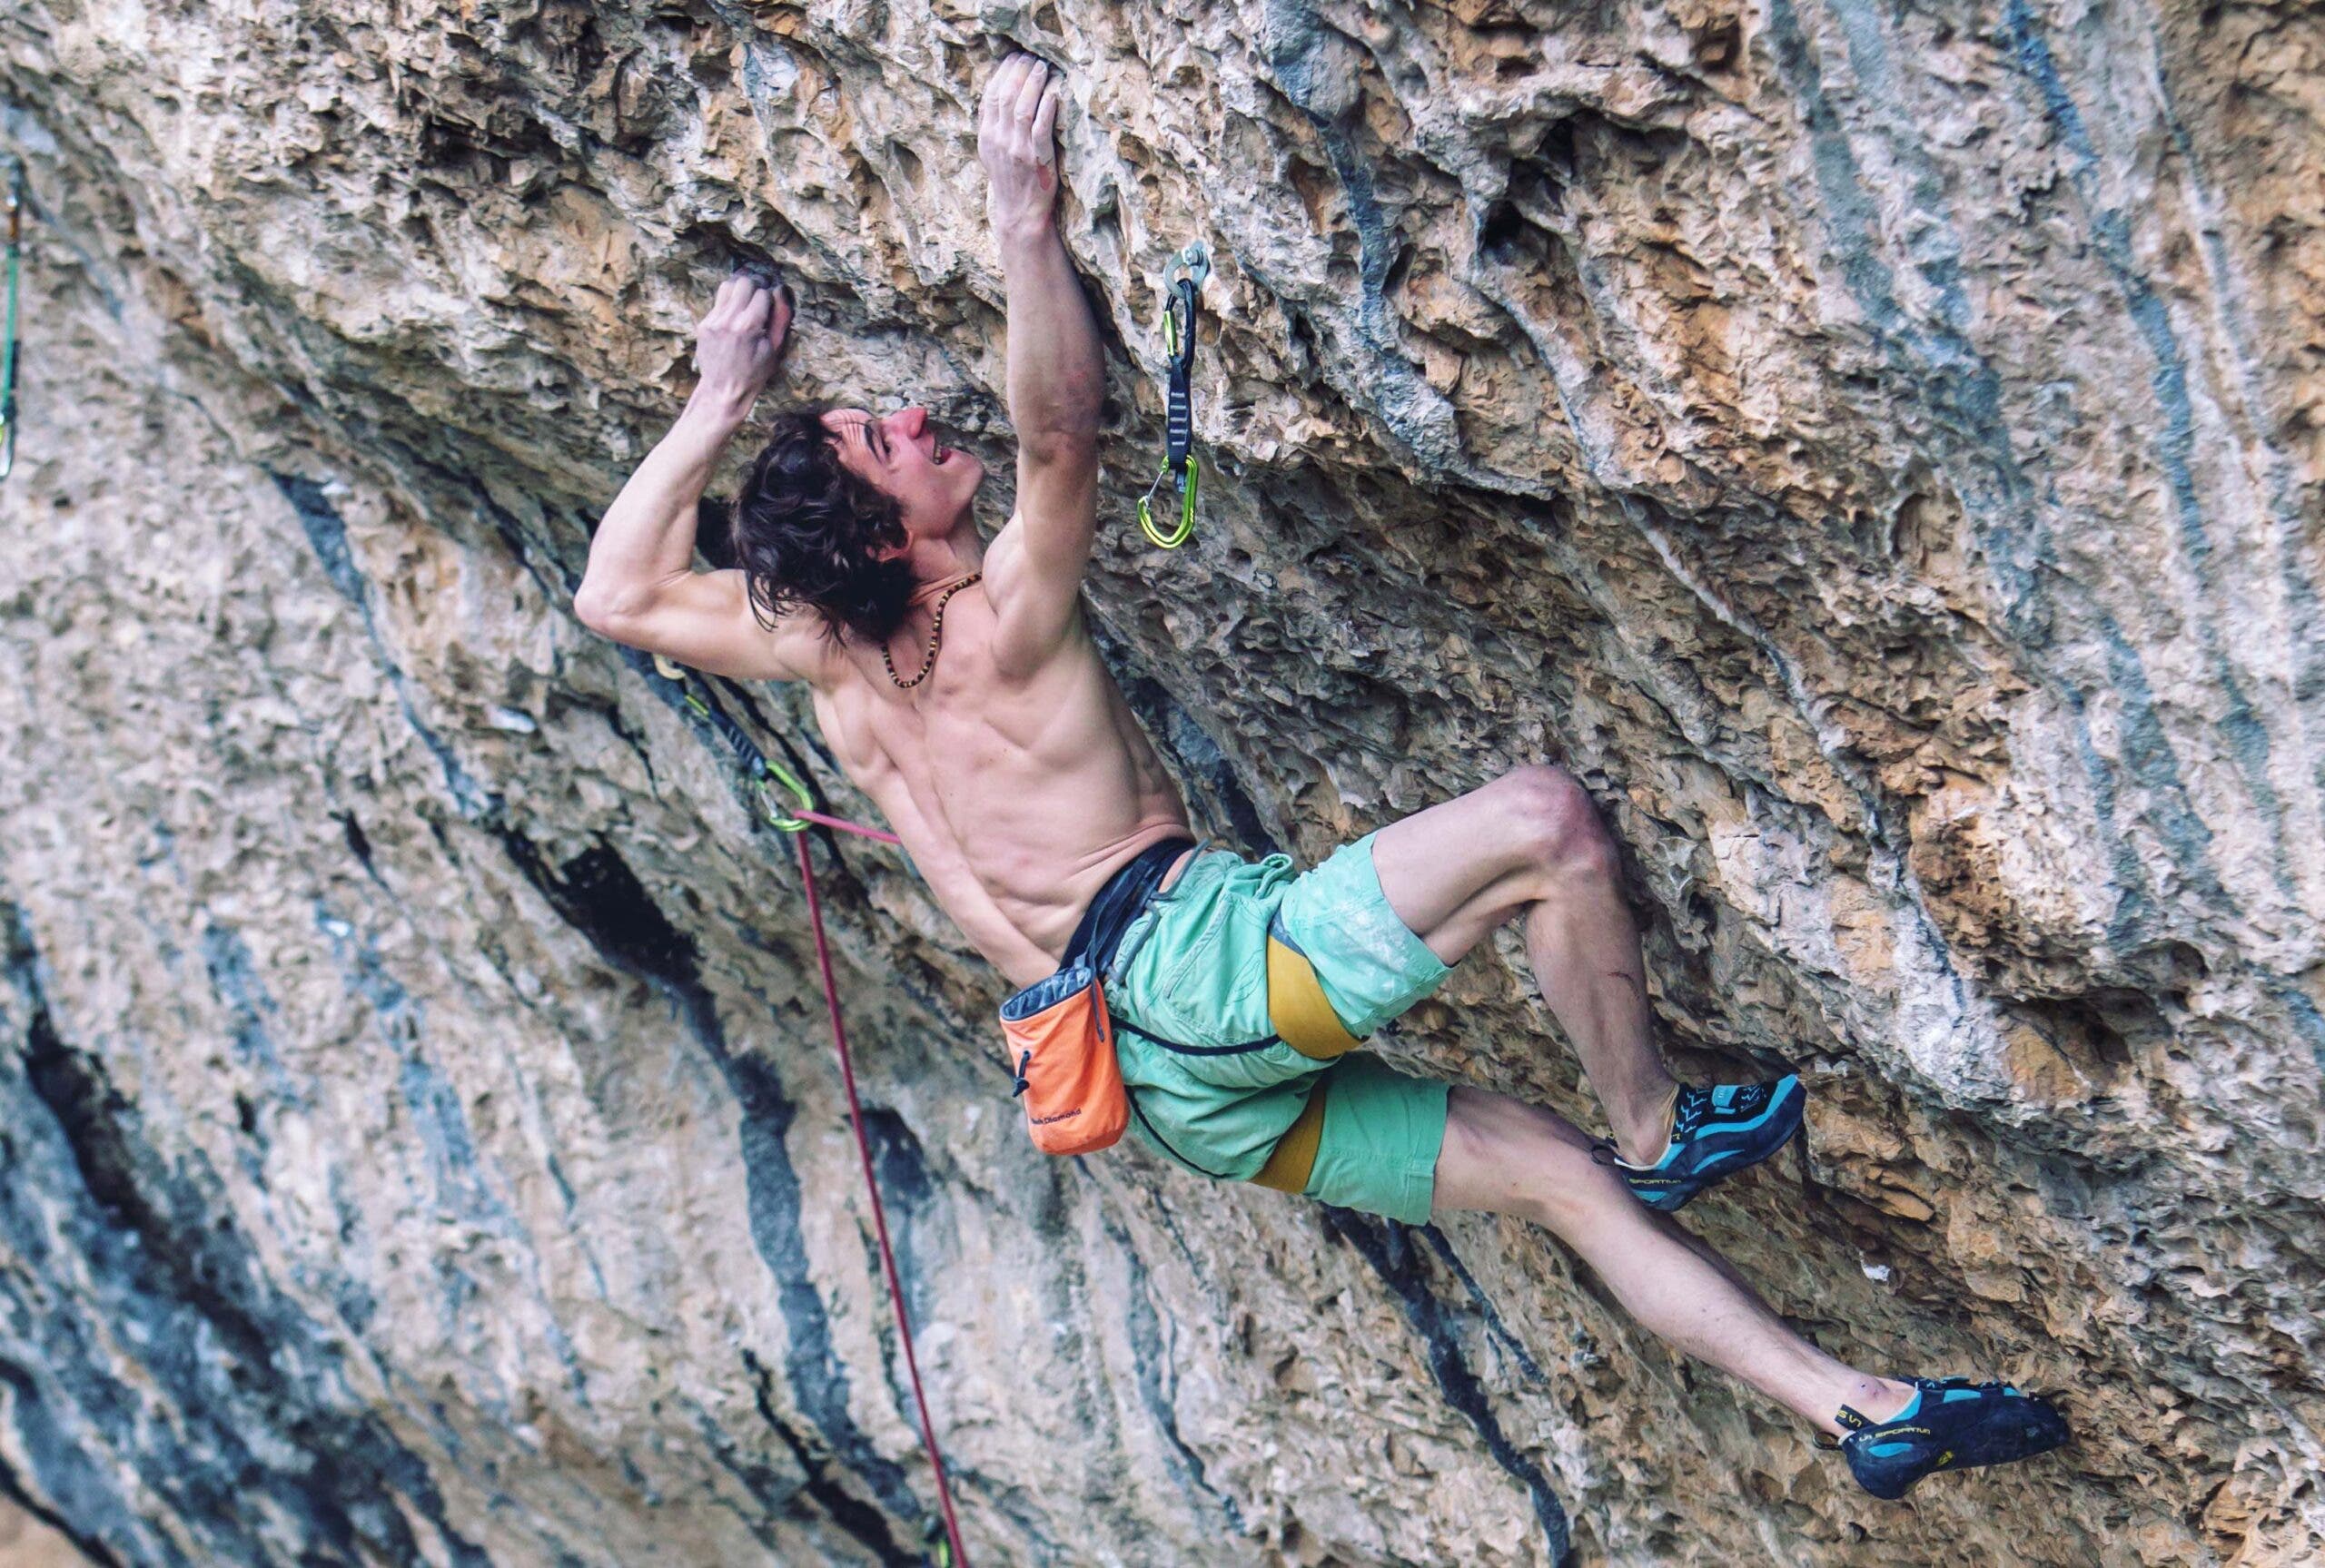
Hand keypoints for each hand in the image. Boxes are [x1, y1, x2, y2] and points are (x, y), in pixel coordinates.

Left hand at [690, 272, 793, 409]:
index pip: (763, 292)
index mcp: (748, 327)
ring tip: (749, 297)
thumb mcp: (776, 349)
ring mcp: (713, 321)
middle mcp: (728, 320)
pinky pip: (718, 301)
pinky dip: (730, 301)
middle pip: (744, 281)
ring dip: (741, 287)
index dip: (772, 293)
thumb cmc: (755, 373)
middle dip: (757, 284)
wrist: (724, 391)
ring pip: (728, 285)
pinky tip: (737, 313)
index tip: (774, 298)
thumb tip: (781, 289)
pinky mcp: (704, 324)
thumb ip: (781, 317)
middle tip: (763, 292)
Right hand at [978, 51, 1064, 240]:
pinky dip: (1047, 107)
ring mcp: (1017, 149)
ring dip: (1033, 83)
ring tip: (1043, 67)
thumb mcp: (993, 152)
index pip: (991, 95)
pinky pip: (1041, 127)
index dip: (1003, 72)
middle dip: (1018, 71)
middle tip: (1031, 56)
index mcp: (986, 136)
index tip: (1014, 57)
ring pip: (1022, 107)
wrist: (1020, 213)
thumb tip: (998, 95)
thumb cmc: (1011, 180)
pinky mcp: (1037, 159)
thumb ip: (993, 126)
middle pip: (1006, 96)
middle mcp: (999, 140)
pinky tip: (1054, 92)